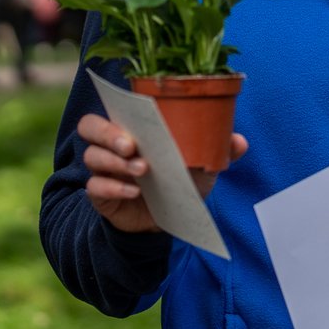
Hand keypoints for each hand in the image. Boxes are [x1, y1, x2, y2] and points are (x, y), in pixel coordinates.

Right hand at [78, 113, 247, 233]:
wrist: (169, 221)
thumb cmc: (181, 183)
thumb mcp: (201, 168)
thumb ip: (218, 151)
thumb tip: (239, 141)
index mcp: (133, 129)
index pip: (111, 108)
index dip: (116, 107)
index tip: (139, 117)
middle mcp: (112, 146)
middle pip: (89, 127)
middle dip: (108, 133)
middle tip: (131, 145)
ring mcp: (104, 171)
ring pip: (91, 156)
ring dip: (115, 162)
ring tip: (142, 170)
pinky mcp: (100, 196)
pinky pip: (94, 188)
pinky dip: (113, 188)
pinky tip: (133, 192)